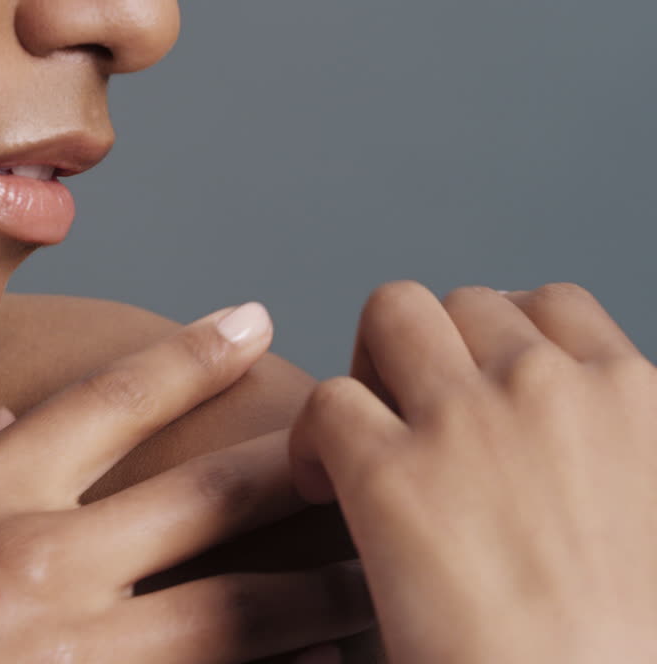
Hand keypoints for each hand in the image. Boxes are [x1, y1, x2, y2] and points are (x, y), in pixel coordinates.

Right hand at [0, 304, 371, 662]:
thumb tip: (1, 434)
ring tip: (375, 576)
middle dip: (295, 465)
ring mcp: (70, 656)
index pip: (111, 402)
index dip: (191, 357)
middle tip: (371, 440)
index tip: (254, 323)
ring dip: (313, 590)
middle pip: (201, 499)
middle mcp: (40, 562)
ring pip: (231, 613)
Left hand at [291, 282, 656, 662]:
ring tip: (364, 430)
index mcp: (636, 399)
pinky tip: (320, 487)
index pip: (554, 307)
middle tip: (411, 412)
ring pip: (394, 313)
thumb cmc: (623, 650)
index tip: (477, 386)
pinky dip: (309, 435)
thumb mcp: (653, 517)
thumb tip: (566, 458)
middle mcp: (552, 386)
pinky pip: (329, 399)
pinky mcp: (389, 473)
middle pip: (466, 304)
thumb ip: (613, 454)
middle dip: (431, 347)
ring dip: (371, 361)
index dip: (501, 339)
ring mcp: (469, 419)